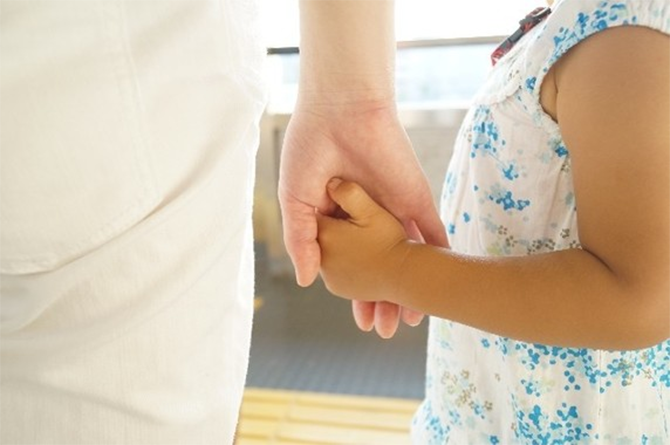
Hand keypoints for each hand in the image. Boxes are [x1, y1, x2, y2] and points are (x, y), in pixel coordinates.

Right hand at [278, 101, 446, 336]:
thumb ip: (302, 241)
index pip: (350, 265)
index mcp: (339, 219)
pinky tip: (439, 285)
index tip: (359, 321)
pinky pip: (430, 234)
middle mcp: (368, 219)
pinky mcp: (416, 199)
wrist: (340, 111)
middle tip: (385, 331)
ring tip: (411, 322)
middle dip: (382, 299)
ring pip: (405, 257)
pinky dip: (436, 259)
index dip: (353, 293)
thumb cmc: (310, 151)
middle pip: (379, 267)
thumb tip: (308, 281)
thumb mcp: (296, 202)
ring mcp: (394, 210)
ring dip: (409, 288)